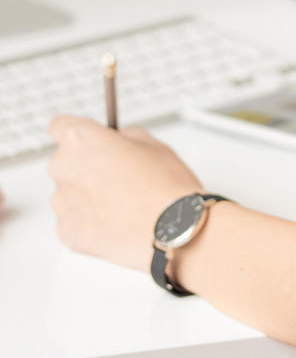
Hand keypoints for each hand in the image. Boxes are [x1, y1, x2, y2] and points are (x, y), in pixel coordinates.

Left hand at [48, 116, 203, 271]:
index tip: (89, 139)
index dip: (78, 132)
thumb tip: (117, 143)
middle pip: (66, 161)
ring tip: (123, 203)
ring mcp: (62, 202)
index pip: (60, 125)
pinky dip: (91, 219)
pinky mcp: (65, 231)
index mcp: (81, 139)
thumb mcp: (154, 144)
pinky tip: (118, 220)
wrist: (173, 230)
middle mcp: (63, 168)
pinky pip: (74, 219)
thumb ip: (125, 137)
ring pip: (70, 192)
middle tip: (118, 175)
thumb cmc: (166, 186)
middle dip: (87, 165)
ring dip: (89, 194)